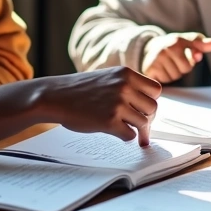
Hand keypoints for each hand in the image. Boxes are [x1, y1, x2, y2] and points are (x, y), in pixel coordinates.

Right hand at [35, 67, 160, 144]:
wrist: (54, 96)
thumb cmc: (80, 90)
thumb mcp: (107, 78)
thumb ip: (128, 86)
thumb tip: (151, 108)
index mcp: (126, 73)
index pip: (156, 90)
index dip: (150, 101)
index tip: (143, 109)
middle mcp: (124, 86)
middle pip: (153, 108)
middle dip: (148, 118)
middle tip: (137, 124)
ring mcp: (118, 103)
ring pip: (144, 122)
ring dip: (137, 129)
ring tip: (126, 129)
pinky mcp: (109, 120)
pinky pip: (130, 135)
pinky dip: (125, 137)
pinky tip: (115, 132)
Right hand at [141, 32, 210, 82]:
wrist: (149, 49)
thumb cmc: (174, 46)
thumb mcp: (188, 41)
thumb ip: (202, 43)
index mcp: (177, 41)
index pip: (191, 59)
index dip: (191, 59)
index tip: (191, 54)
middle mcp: (166, 48)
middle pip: (184, 70)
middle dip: (181, 67)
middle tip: (174, 60)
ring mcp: (156, 59)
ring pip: (174, 76)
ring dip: (172, 73)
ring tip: (166, 64)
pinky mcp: (150, 69)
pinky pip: (164, 81)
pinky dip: (163, 78)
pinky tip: (159, 69)